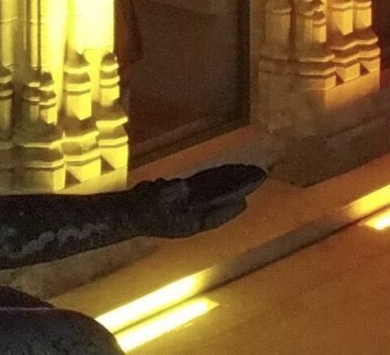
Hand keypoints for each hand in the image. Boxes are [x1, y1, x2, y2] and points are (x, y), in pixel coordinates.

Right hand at [143, 164, 265, 237]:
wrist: (129, 215)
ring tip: (249, 170)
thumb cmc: (141, 211)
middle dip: (241, 186)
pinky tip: (226, 170)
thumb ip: (167, 194)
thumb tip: (181, 186)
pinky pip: (207, 185)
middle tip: (260, 174)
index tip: (251, 192)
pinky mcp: (186, 196)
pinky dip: (218, 177)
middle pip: (224, 197)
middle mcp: (197, 214)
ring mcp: (192, 205)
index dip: (235, 198)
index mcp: (192, 220)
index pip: (218, 208)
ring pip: (218, 190)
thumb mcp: (152, 201)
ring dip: (233, 180)